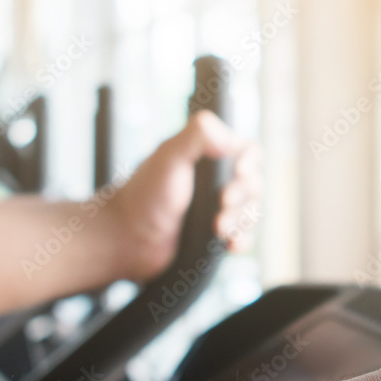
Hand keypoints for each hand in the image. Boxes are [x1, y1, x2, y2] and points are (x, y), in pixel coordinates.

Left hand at [108, 111, 261, 282]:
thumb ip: (198, 136)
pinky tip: (230, 244)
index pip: (248, 151)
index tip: (239, 171)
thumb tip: (231, 139)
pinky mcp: (215, 236)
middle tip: (222, 202)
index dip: (250, 161)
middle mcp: (215, 181)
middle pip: (253, 184)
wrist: (126, 238)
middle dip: (243, 195)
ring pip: (250, 212)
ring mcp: (216, 210)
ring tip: (218, 228)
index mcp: (208, 156)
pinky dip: (241, 240)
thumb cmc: (144, 195)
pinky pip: (242, 237)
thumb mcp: (169, 156)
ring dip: (241, 220)